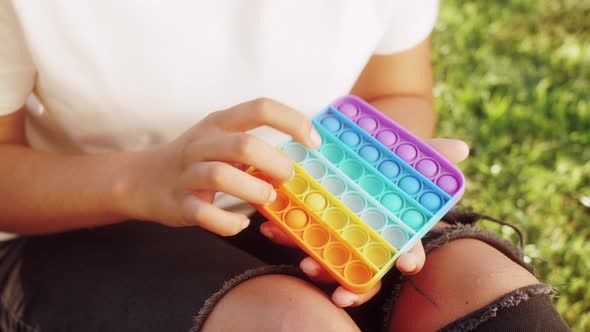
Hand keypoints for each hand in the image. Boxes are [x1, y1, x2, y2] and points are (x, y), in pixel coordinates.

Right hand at [121, 98, 320, 234]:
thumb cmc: (195, 160)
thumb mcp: (221, 141)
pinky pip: (204, 214)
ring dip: (253, 190)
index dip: (292, 122)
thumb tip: (300, 160)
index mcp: (218, 123)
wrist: (141, 180)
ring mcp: (187, 174)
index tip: (313, 142)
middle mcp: (201, 143)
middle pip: (244, 145)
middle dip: (274, 163)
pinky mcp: (178, 203)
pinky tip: (240, 223)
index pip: (260, 108)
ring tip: (267, 197)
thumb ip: (253, 146)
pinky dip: (229, 223)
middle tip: (286, 177)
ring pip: (221, 176)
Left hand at [260, 138, 469, 306]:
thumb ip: (428, 155)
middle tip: (342, 291)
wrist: (347, 154)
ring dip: (319, 266)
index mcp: (393, 228)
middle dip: (356, 284)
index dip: (410, 258)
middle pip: (368, 271)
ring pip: (333, 263)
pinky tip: (272, 227)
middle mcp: (367, 240)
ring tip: (306, 262)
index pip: (407, 248)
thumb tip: (463, 148)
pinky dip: (286, 235)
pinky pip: (300, 240)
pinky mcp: (311, 229)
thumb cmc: (381, 165)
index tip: (409, 265)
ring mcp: (339, 237)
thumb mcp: (401, 158)